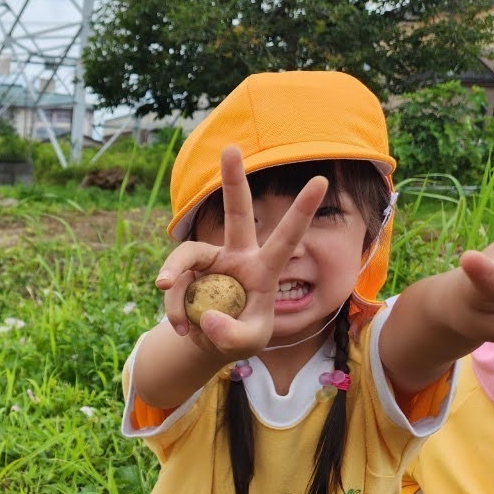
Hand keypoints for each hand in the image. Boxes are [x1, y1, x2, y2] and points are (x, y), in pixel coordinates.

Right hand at [155, 146, 328, 359]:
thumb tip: (206, 316)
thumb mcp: (247, 344)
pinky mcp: (185, 273)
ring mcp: (209, 262)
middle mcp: (237, 256)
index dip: (301, 210)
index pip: (286, 237)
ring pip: (186, 260)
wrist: (212, 341)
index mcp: (263, 269)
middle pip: (236, 213)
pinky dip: (174, 311)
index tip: (321, 180)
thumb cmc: (243, 337)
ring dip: (177, 290)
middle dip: (233, 181)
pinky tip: (184, 330)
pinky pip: (173, 286)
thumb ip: (231, 335)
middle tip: (231, 148)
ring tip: (184, 325)